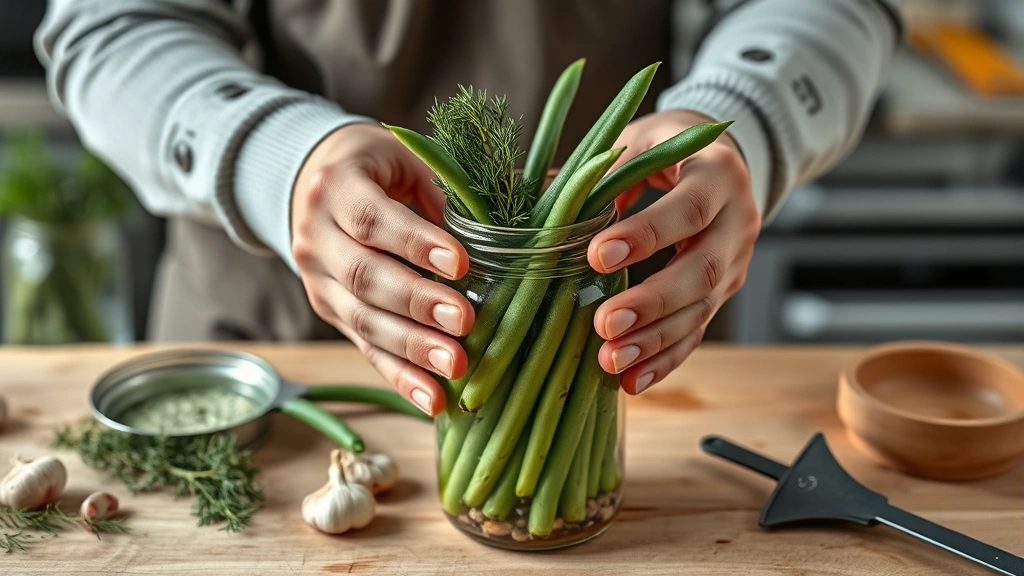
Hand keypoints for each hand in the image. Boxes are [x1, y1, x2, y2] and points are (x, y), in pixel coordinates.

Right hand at [292, 123, 474, 415]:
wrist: (318, 188)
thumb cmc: (382, 170)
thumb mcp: (412, 163)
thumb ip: (459, 189)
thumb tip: (551, 194)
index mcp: (335, 187)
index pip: (372, 219)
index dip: (414, 243)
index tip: (461, 264)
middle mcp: (315, 237)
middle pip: (364, 276)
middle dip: (417, 303)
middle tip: (464, 321)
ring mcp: (318, 282)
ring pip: (363, 320)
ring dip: (412, 347)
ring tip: (455, 366)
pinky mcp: (332, 315)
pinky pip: (366, 350)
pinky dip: (401, 377)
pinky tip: (434, 400)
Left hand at [588, 110, 760, 394]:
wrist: (721, 161)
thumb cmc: (668, 148)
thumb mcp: (637, 142)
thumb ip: (598, 171)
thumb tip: (538, 200)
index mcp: (718, 174)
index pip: (688, 209)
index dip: (647, 235)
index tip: (597, 256)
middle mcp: (737, 221)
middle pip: (704, 270)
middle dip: (653, 301)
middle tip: (605, 323)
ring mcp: (735, 262)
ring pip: (701, 310)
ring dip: (655, 341)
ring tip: (611, 360)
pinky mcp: (722, 293)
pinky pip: (697, 332)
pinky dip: (665, 360)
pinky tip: (633, 381)